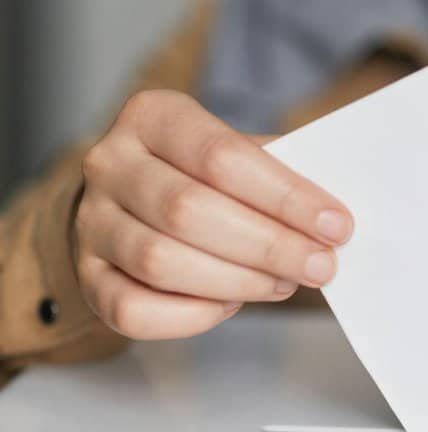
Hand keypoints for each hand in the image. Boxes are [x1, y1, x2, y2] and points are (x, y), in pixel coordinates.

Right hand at [74, 90, 352, 338]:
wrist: (138, 200)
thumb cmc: (207, 176)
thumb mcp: (242, 153)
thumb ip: (282, 174)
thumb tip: (332, 218)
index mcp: (153, 116)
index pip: (221, 155)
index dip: (285, 196)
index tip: (336, 225)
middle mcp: (110, 164)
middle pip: (188, 210)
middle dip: (269, 245)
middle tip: (320, 265)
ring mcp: (91, 223)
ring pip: (160, 261)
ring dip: (238, 281)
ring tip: (284, 282)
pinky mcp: (88, 278)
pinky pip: (134, 310)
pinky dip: (193, 315)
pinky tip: (231, 303)